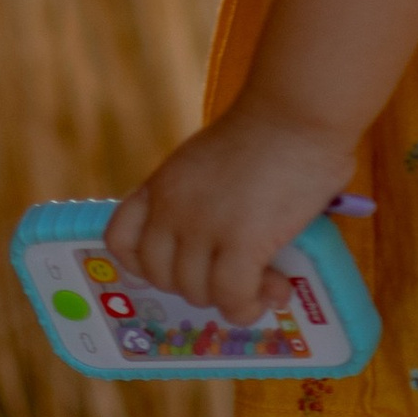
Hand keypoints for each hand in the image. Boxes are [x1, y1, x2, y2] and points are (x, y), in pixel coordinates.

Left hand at [106, 101, 354, 322]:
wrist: (297, 110)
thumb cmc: (269, 129)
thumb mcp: (208, 162)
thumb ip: (201, 198)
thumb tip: (222, 247)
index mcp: (161, 184)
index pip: (120, 239)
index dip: (144, 265)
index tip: (176, 266)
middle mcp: (172, 207)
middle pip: (161, 276)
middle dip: (197, 286)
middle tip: (234, 277)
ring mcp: (202, 226)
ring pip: (197, 292)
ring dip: (231, 298)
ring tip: (267, 283)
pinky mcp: (241, 242)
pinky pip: (231, 297)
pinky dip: (249, 306)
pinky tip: (274, 292)